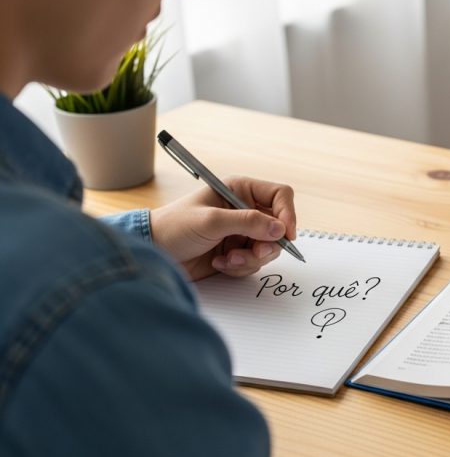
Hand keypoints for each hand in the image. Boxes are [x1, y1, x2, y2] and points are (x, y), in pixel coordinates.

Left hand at [150, 176, 297, 280]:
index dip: (287, 214)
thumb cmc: (174, 227)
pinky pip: (255, 262)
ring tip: (227, 259)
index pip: (279, 196)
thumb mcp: (211, 221)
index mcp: (239, 190)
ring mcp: (241, 232)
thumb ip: (247, 222)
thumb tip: (279, 229)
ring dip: (251, 258)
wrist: (153, 253)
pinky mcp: (237, 252)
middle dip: (267, 243)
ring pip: (268, 248)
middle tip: (255, 252)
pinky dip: (240, 266)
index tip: (286, 234)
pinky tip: (220, 263)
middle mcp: (244, 210)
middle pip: (279, 226)